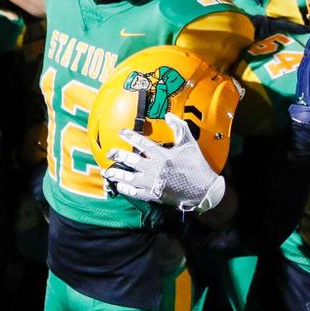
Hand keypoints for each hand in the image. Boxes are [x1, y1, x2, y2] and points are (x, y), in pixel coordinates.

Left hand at [100, 113, 225, 213]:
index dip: (129, 136)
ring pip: (129, 178)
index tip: (121, 132)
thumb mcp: (190, 143)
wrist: (203, 190)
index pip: (141, 142)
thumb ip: (179, 127)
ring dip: (117, 174)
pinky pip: (135, 192)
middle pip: (130, 160)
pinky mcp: (153, 195)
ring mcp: (152, 182)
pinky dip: (126, 189)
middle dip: (118, 155)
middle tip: (109, 153)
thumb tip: (168, 115)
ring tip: (107, 172)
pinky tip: (119, 187)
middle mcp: (154, 168)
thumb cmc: (196, 165)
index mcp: (162, 154)